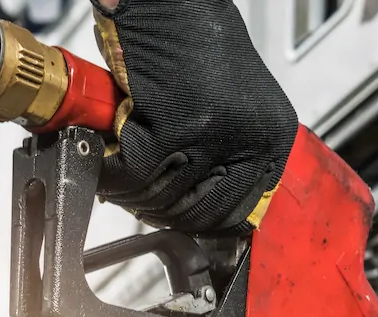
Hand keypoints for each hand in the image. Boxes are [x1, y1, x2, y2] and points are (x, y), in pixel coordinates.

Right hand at [88, 0, 297, 233]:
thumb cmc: (193, 36)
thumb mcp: (234, 100)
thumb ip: (229, 149)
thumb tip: (202, 197)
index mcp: (271, 137)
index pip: (237, 210)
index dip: (197, 219)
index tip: (174, 216)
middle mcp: (249, 137)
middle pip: (196, 210)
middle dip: (159, 209)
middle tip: (138, 194)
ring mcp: (211, 133)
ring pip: (160, 197)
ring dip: (130, 193)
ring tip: (120, 174)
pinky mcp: (170, 124)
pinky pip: (131, 174)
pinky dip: (109, 174)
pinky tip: (106, 159)